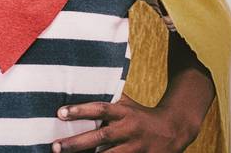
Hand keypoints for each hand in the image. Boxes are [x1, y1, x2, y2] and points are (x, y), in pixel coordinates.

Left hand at [52, 94, 201, 151]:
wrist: (174, 130)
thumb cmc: (141, 115)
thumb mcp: (127, 104)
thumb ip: (107, 99)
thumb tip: (80, 83)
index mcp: (124, 113)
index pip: (100, 109)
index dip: (80, 110)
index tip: (60, 112)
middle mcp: (129, 130)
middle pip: (101, 137)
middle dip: (77, 143)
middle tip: (56, 146)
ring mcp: (135, 148)